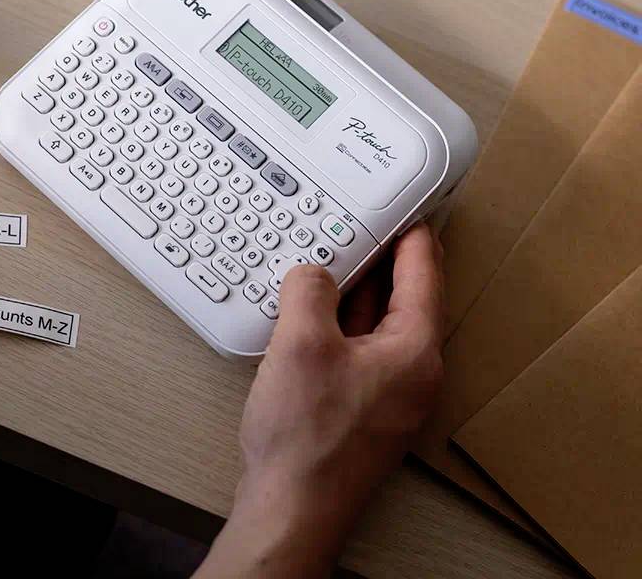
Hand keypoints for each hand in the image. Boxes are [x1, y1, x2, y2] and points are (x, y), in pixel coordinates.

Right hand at [195, 223, 443, 578]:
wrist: (290, 509)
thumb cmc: (306, 438)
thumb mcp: (302, 342)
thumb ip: (310, 290)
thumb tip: (313, 272)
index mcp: (414, 351)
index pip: (425, 274)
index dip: (414, 234)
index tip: (409, 206)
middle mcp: (411, 372)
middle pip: (405, 297)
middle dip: (382, 259)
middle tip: (364, 222)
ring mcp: (388, 393)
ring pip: (378, 323)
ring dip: (356, 291)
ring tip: (332, 258)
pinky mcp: (362, 407)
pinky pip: (358, 347)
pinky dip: (341, 321)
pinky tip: (312, 312)